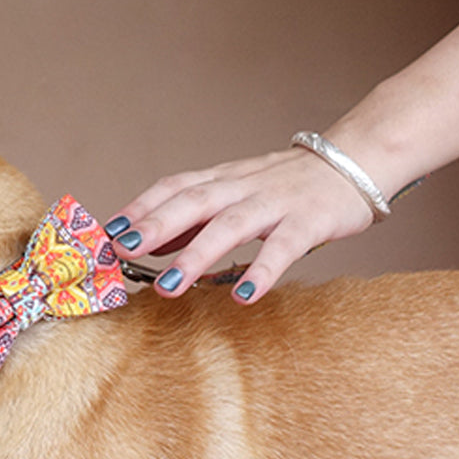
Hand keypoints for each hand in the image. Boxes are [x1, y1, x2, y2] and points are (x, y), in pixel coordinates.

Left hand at [106, 147, 374, 303]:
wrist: (353, 162)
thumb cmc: (282, 185)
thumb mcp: (232, 193)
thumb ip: (191, 218)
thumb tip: (140, 239)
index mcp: (220, 179)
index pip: (172, 187)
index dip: (139, 207)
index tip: (106, 231)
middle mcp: (241, 187)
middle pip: (191, 203)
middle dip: (152, 227)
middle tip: (119, 252)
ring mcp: (274, 203)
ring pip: (229, 226)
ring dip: (195, 256)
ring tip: (167, 286)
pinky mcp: (309, 221)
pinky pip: (283, 248)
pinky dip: (262, 271)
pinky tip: (242, 296)